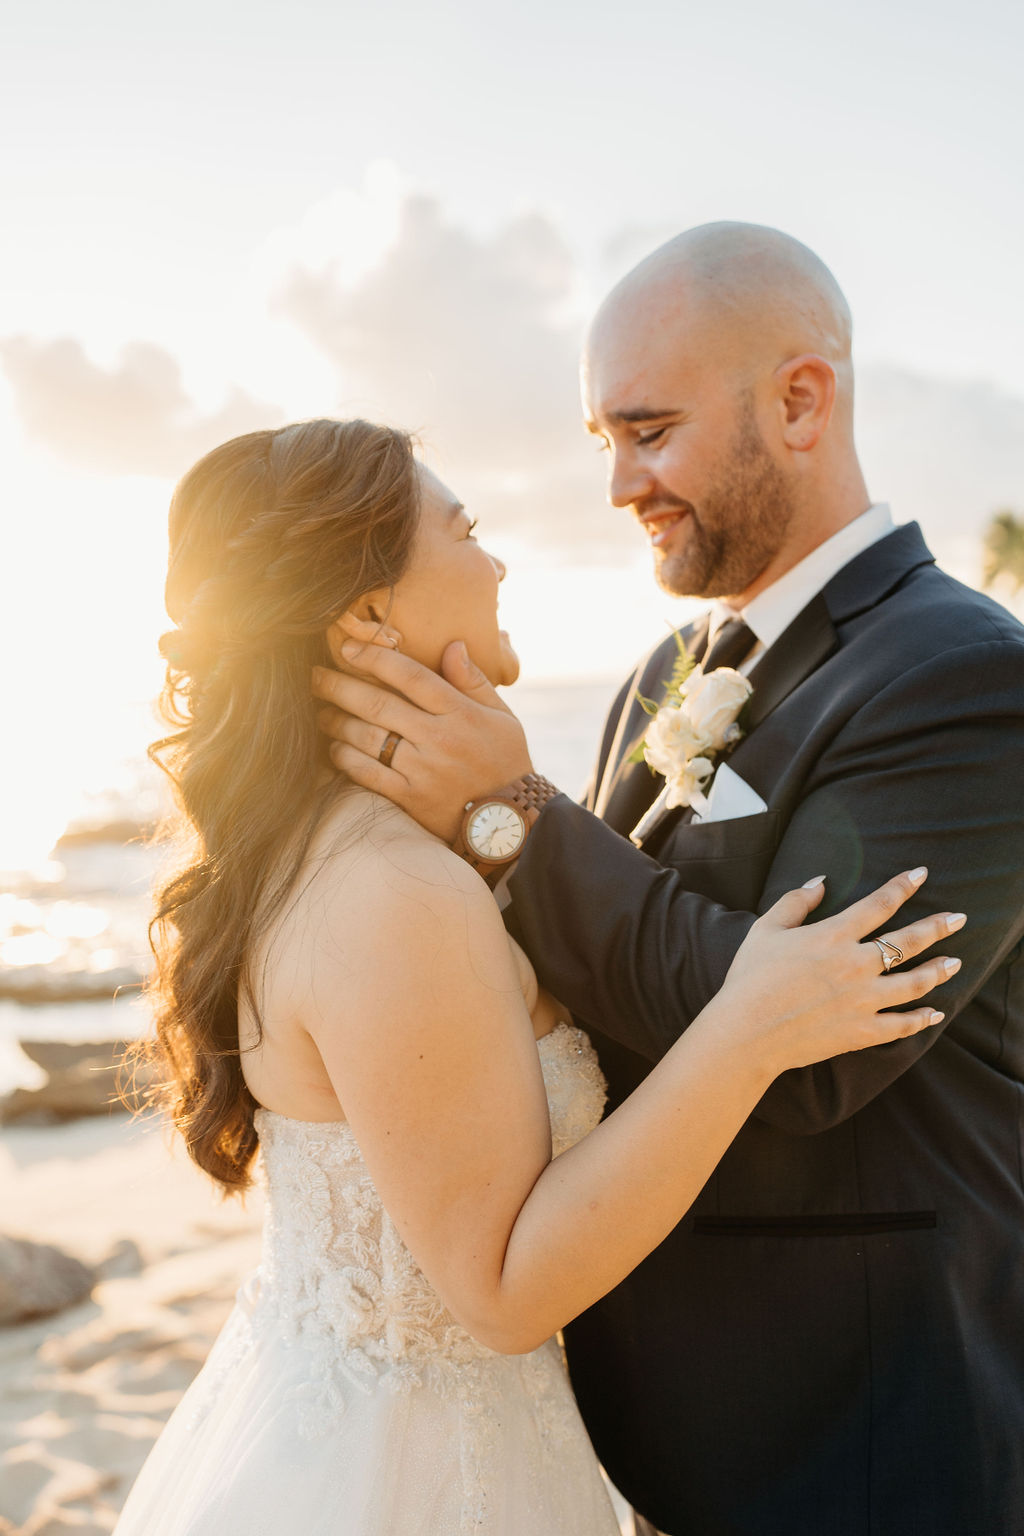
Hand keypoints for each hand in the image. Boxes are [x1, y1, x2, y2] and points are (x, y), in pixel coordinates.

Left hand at [312, 639, 533, 841]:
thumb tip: (452, 645)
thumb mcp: (502, 716)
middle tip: (316, 676)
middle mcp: (437, 737)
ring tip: (320, 711)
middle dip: (340, 686)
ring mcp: (422, 769)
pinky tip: (334, 747)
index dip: (373, 657)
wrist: (509, 821)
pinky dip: (345, 758)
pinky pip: (367, 774)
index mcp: (459, 712)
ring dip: (336, 721)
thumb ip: (473, 680)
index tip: (347, 648)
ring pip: (367, 737)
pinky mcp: (410, 798)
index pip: (409, 675)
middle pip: (378, 703)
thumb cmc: (506, 762)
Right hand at [719, 867, 964, 1075]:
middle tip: (959, 918)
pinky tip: (935, 1013)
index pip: (879, 904)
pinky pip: (902, 1025)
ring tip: (956, 962)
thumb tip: (820, 881)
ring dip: (939, 971)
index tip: (921, 875)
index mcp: (833, 935)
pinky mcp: (862, 1031)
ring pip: (915, 982)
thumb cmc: (750, 978)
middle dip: (938, 927)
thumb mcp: (766, 929)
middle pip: (909, 941)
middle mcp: (856, 964)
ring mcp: (864, 1000)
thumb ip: (796, 902)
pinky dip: (922, 1019)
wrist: (747, 1032)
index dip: (903, 886)